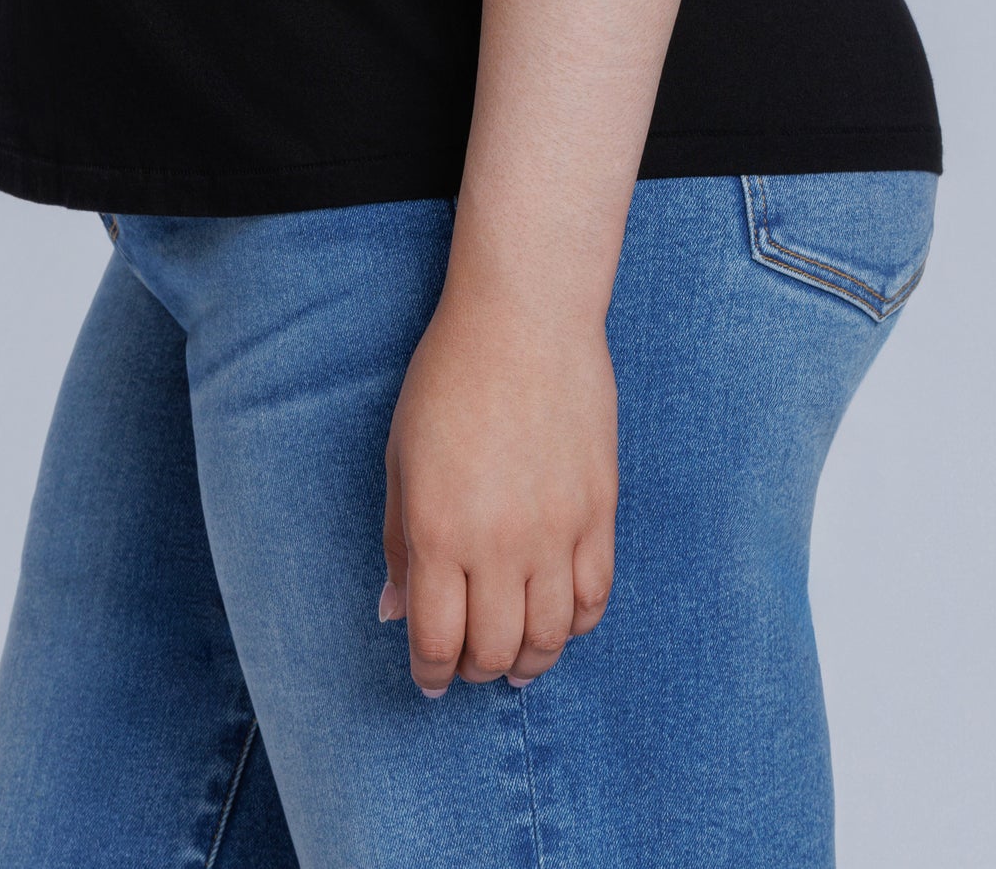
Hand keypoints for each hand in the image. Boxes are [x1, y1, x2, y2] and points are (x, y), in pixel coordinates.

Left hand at [379, 279, 617, 694]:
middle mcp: (500, 544)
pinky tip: (556, 621)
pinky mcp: (598, 512)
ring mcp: (556, 530)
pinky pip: (593, 597)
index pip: (437, 642)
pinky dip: (574, 625)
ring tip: (515, 658)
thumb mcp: (400, 458)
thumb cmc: (449, 377)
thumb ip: (398, 542)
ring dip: (529, 661)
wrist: (525, 317)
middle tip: (468, 663)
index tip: (429, 678)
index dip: (431, 674)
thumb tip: (396, 611)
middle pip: (495, 651)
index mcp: (439, 531)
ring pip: (550, 638)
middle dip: (475, 670)